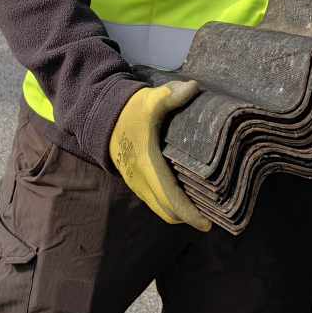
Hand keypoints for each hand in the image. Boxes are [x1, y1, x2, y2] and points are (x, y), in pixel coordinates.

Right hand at [109, 81, 210, 230]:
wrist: (100, 117)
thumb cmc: (128, 111)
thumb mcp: (150, 101)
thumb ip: (172, 96)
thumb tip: (195, 87)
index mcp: (148, 164)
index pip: (170, 199)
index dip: (189, 215)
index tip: (207, 224)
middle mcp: (141, 179)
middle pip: (168, 211)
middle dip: (189, 218)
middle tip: (211, 215)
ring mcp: (135, 183)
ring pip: (160, 209)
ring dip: (178, 212)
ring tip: (201, 208)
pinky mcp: (134, 181)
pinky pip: (154, 201)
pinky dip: (169, 205)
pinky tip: (183, 196)